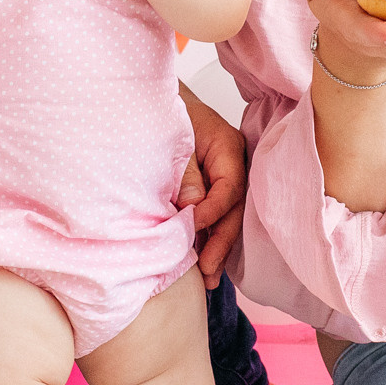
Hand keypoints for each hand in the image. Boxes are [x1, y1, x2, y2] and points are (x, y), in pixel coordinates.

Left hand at [177, 87, 248, 288]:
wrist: (152, 105)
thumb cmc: (163, 116)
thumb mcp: (172, 140)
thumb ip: (185, 173)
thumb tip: (193, 208)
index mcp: (227, 147)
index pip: (229, 186)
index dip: (214, 209)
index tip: (194, 225)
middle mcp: (233, 165)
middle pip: (233, 209)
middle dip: (221, 242)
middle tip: (207, 270)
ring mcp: (225, 179)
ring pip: (227, 218)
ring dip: (217, 248)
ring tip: (208, 279)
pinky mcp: (212, 191)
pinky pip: (216, 217)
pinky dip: (209, 239)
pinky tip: (204, 264)